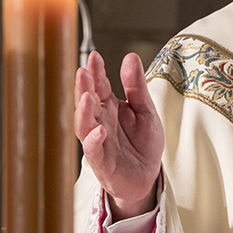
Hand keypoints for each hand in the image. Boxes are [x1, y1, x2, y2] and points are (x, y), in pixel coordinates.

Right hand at [75, 51, 163, 218]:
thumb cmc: (143, 142)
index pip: (99, 85)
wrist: (148, 176)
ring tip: (88, 97)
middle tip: (84, 72)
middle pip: (87, 103)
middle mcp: (99, 122)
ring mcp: (98, 142)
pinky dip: (94, 141)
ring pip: (84, 125)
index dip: (96, 71)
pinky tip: (99, 130)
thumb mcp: (145, 110)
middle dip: (84, 87)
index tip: (95, 56)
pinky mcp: (102, 163)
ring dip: (84, 111)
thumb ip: (137, 87)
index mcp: (109, 107)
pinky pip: (94, 151)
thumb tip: (130, 57)